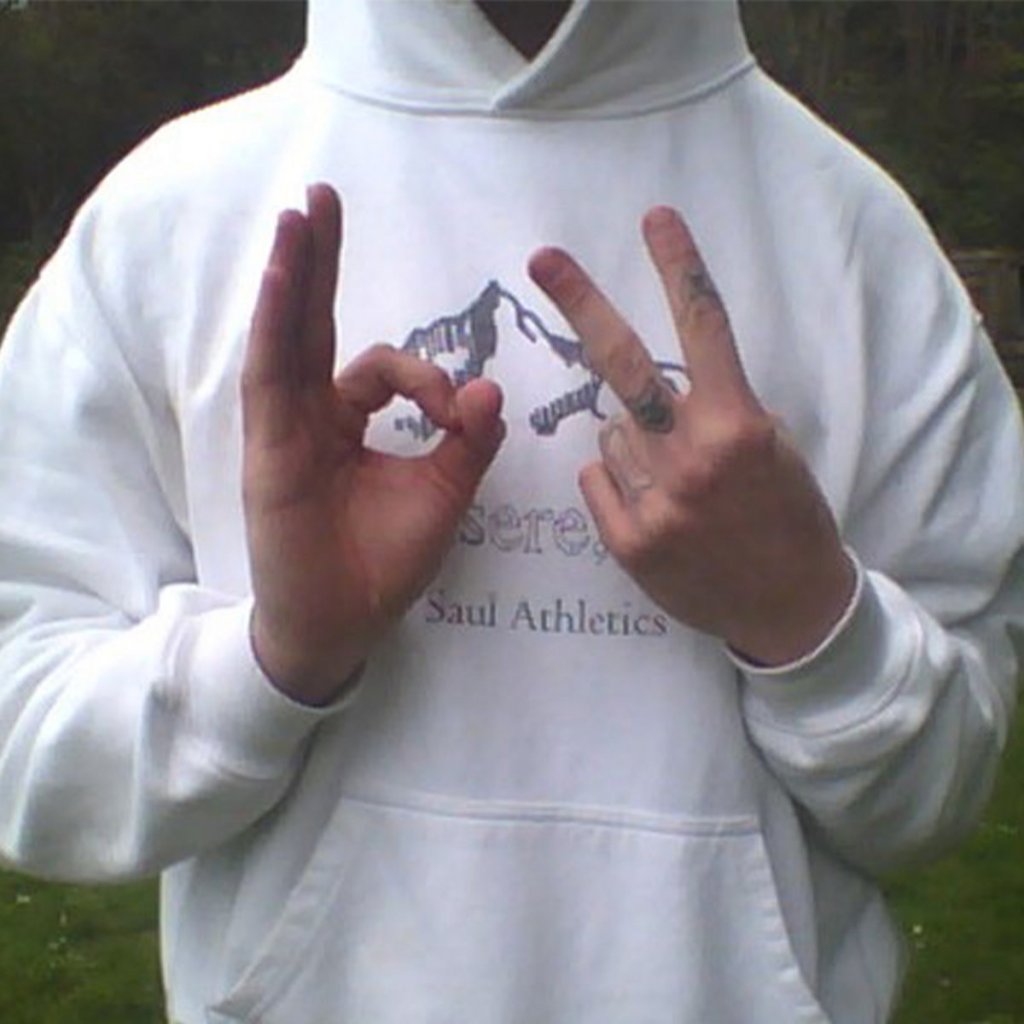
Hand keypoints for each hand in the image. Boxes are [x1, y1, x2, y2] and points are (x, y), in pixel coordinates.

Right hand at [242, 185, 503, 704]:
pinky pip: (272, 375)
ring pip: (288, 338)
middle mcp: (313, 417)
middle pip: (316, 325)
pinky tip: (284, 275)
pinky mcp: (269, 448)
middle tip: (324, 198)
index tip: (459, 409)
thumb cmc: (385, 564)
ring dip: (294, 274)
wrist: (344, 625)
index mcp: (351, 426)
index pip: (384, 372)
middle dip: (321, 263)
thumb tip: (491, 385)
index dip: (426, 377)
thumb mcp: (443, 496)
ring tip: (301, 214)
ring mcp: (286, 429)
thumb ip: (468, 442)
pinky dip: (277, 323)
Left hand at [528, 207, 853, 666]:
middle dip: (583, 303)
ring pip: (610, 436)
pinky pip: (598, 481)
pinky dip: (618, 484)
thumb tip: (646, 395)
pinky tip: (659, 510)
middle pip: (624, 365)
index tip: (655, 218)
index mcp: (739, 424)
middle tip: (544, 259)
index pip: (704, 327)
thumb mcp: (773, 449)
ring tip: (680, 485)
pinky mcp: (629, 541)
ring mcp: (656, 501)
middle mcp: (693, 456)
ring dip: (633, 446)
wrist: (790, 604)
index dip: (679, 267)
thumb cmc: (787, 516)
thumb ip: (716, 410)